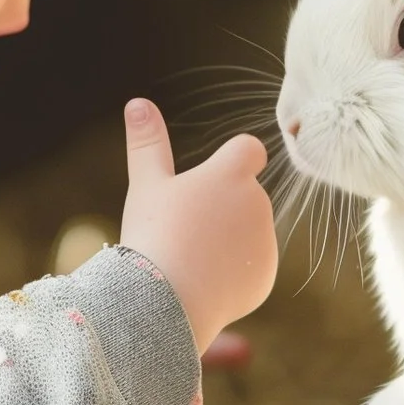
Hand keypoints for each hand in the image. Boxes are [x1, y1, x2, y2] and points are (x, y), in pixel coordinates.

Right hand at [119, 98, 276, 352]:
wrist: (167, 302)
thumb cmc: (154, 236)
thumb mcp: (146, 186)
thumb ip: (147, 143)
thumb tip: (137, 102)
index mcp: (231, 175)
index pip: (250, 149)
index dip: (235, 158)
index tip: (217, 173)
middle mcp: (258, 203)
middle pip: (244, 196)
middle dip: (222, 208)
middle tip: (184, 229)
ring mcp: (266, 243)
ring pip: (247, 234)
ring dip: (228, 241)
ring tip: (190, 259)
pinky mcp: (266, 278)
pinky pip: (250, 269)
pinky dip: (232, 274)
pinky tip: (203, 283)